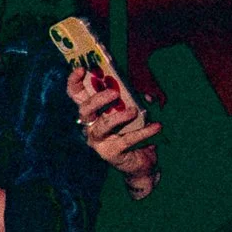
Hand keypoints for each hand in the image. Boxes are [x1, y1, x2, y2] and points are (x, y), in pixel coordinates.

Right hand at [66, 68, 159, 197]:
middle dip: (97, 100)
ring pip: (101, 126)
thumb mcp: (134, 110)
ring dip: (117, 117)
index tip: (82, 68)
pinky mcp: (111, 153)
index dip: (74, 81)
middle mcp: (91, 126)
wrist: (140, 162)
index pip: (77, 95)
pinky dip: (143, 132)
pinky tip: (156, 127)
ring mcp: (99, 141)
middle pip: (85, 110)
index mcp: (93, 112)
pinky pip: (125, 141)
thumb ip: (135, 98)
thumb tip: (145, 91)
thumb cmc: (134, 131)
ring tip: (133, 111)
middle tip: (113, 93)